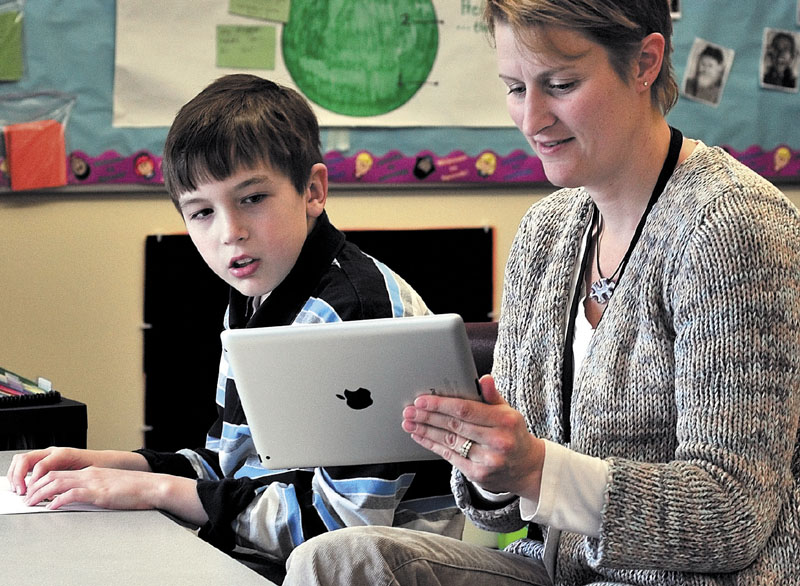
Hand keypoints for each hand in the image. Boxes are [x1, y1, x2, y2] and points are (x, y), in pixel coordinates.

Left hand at [6, 447, 149, 495]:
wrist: (152, 486)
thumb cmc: (136, 489)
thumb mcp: (111, 486)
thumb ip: (95, 489)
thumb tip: (82, 498)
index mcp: (92, 472)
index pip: (61, 473)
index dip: (43, 482)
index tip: (34, 492)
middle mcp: (90, 474)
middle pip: (54, 476)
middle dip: (36, 487)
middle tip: (27, 498)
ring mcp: (94, 482)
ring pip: (58, 483)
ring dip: (41, 493)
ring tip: (32, 502)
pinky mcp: (99, 493)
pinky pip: (72, 494)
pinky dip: (58, 500)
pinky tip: (52, 506)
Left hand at [402, 374, 544, 499]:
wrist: (527, 467)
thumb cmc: (513, 434)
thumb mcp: (508, 412)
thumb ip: (492, 396)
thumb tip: (484, 379)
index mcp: (505, 421)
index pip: (467, 410)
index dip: (441, 405)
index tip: (422, 401)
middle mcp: (498, 441)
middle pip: (455, 426)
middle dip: (428, 417)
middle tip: (409, 411)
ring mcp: (488, 460)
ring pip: (450, 441)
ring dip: (426, 431)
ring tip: (410, 423)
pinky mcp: (478, 474)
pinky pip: (450, 456)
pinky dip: (432, 445)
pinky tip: (421, 436)